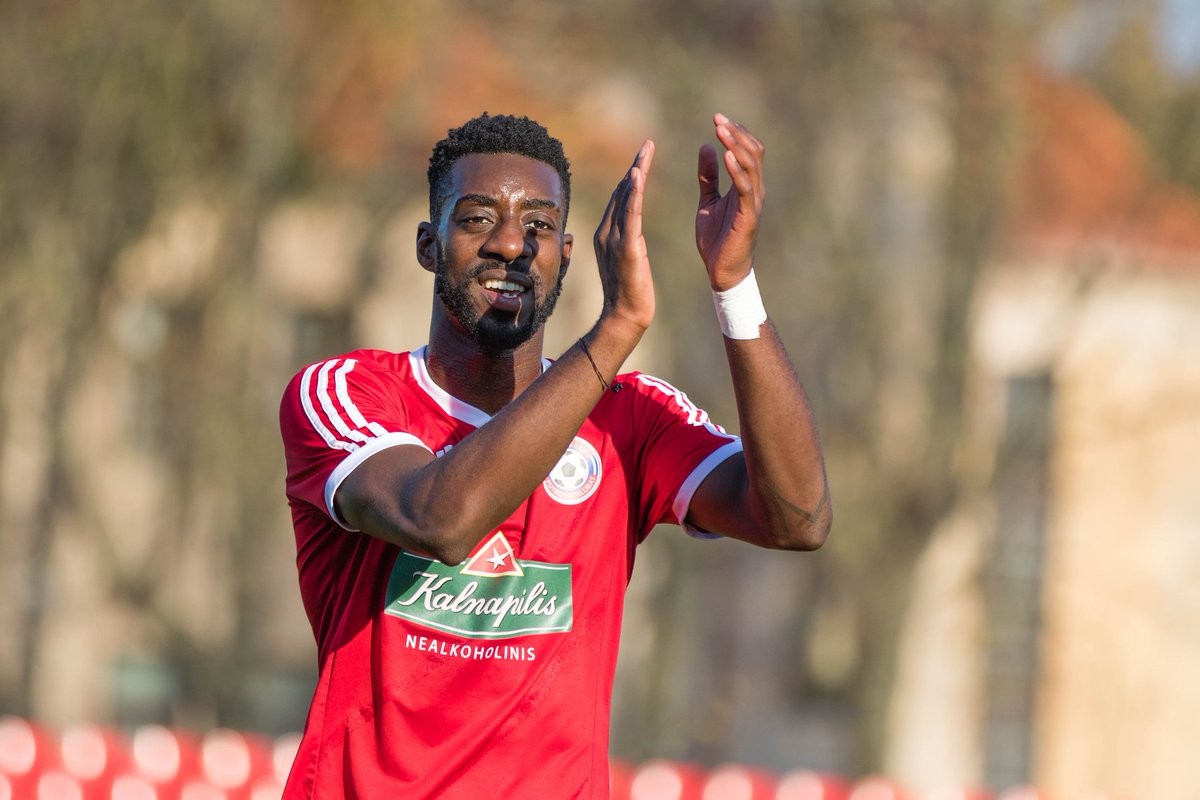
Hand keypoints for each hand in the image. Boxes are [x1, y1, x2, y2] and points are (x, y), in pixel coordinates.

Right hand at [594, 139, 655, 333]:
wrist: (624, 316)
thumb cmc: (629, 293)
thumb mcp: (627, 260)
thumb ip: (626, 241)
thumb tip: (629, 231)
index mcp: (607, 234)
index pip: (620, 199)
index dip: (631, 177)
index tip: (642, 157)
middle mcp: (606, 232)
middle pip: (621, 192)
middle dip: (635, 167)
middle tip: (648, 145)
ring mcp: (614, 239)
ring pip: (625, 198)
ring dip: (635, 172)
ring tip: (646, 151)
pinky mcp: (626, 248)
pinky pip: (630, 215)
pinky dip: (633, 194)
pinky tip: (638, 175)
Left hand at [696, 113, 764, 290]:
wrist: (722, 272)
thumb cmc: (717, 240)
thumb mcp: (708, 201)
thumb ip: (708, 176)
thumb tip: (706, 147)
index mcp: (745, 186)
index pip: (747, 151)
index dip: (735, 133)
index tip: (717, 118)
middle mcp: (754, 191)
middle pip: (752, 152)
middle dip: (736, 133)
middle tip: (717, 118)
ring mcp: (753, 203)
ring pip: (751, 166)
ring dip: (736, 146)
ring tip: (721, 130)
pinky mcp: (748, 217)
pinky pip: (746, 189)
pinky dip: (737, 171)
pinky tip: (726, 156)